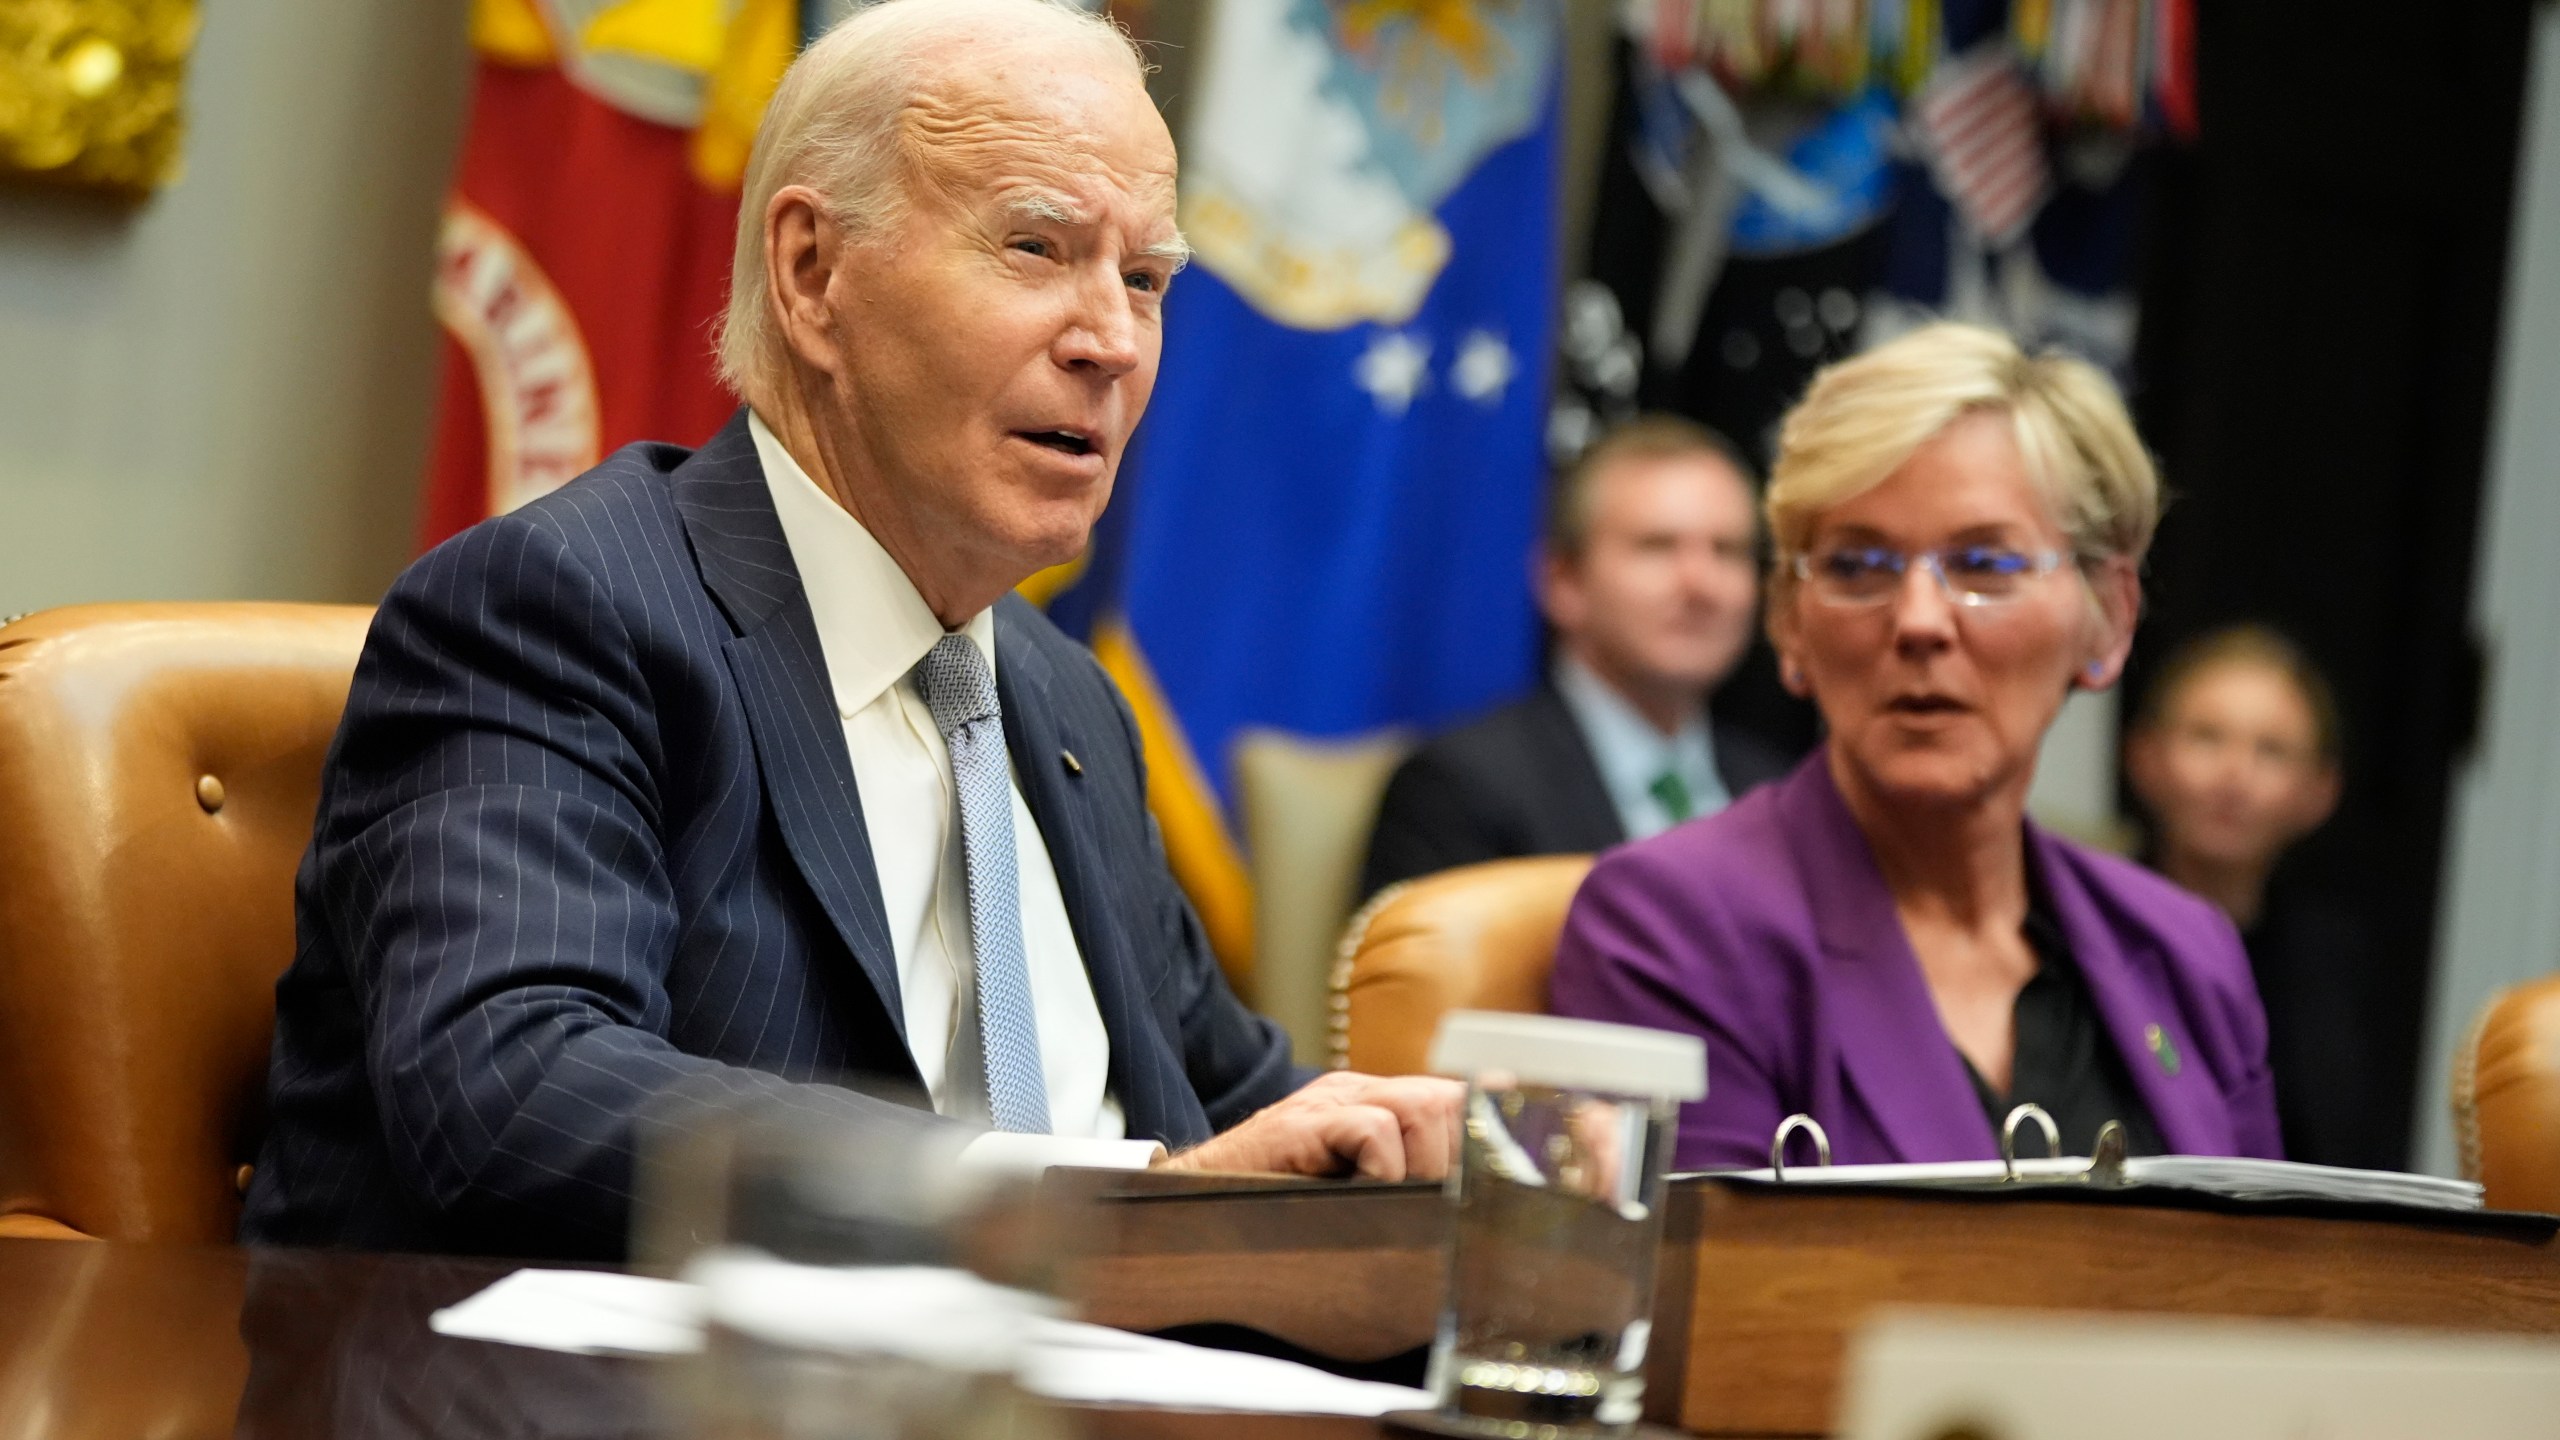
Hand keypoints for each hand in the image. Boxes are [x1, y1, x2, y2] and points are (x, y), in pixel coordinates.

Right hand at [1156, 1071, 1463, 1181]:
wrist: (1184, 1197)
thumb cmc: (1267, 1202)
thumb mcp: (1343, 1186)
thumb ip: (1393, 1178)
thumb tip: (1457, 1198)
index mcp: (1366, 1101)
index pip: (1449, 1096)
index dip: (1482, 1128)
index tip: (1503, 1165)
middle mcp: (1351, 1092)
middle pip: (1445, 1099)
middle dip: (1455, 1156)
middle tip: (1432, 1201)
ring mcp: (1325, 1104)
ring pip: (1421, 1108)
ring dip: (1424, 1166)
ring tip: (1395, 1200)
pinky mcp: (1301, 1126)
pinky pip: (1373, 1131)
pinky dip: (1384, 1171)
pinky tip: (1360, 1196)